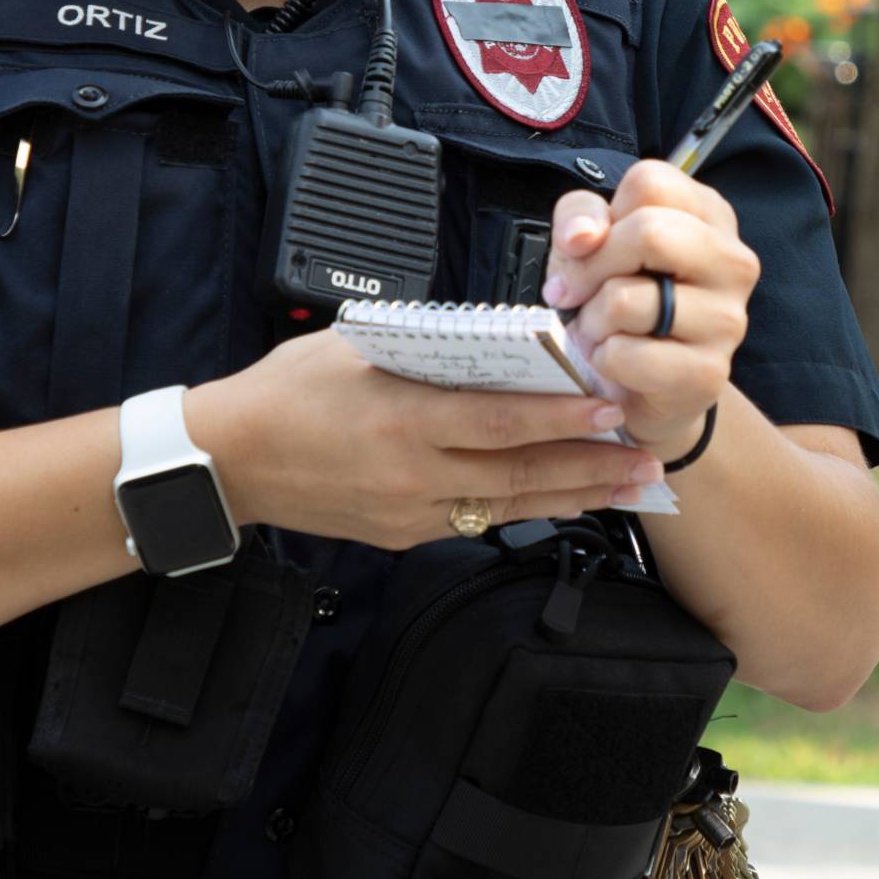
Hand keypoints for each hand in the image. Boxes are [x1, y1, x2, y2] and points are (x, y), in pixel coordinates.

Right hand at [183, 330, 663, 551]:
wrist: (231, 462)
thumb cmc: (289, 391)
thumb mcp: (356, 350)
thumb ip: (428, 351)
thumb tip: (499, 343)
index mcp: (402, 417)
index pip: (499, 420)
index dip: (561, 419)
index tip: (611, 408)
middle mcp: (413, 473)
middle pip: (520, 472)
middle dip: (591, 467)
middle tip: (646, 457)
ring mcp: (410, 512)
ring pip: (509, 506)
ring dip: (575, 496)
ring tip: (629, 485)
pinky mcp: (404, 535)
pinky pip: (479, 521)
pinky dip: (528, 508)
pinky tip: (567, 499)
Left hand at [542, 159, 757, 451]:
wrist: (643, 385)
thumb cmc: (619, 299)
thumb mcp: (591, 243)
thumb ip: (580, 216)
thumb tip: (583, 236)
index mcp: (710, 215)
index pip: (649, 183)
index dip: (603, 217)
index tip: (585, 250)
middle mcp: (733, 261)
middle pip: (648, 232)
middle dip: (590, 268)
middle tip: (575, 295)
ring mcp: (727, 320)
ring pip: (627, 298)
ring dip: (592, 320)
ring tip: (601, 330)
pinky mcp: (708, 373)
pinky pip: (626, 354)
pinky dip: (602, 359)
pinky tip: (615, 362)